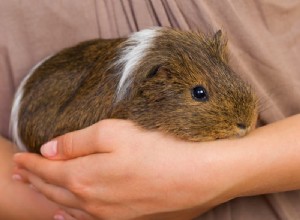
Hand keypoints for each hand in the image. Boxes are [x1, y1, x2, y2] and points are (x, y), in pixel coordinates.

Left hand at [13, 119, 234, 219]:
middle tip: (18, 174)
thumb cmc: (156, 149)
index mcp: (85, 176)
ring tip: (34, 190)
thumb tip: (50, 148)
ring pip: (67, 206)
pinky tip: (62, 215)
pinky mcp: (124, 218)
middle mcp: (91, 200)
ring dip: (48, 196)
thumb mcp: (113, 132)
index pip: (48, 169)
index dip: (31, 164)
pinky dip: (69, 216)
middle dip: (33, 180)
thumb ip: (77, 140)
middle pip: (54, 189)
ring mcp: (108, 214)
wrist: (194, 176)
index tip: (17, 159)